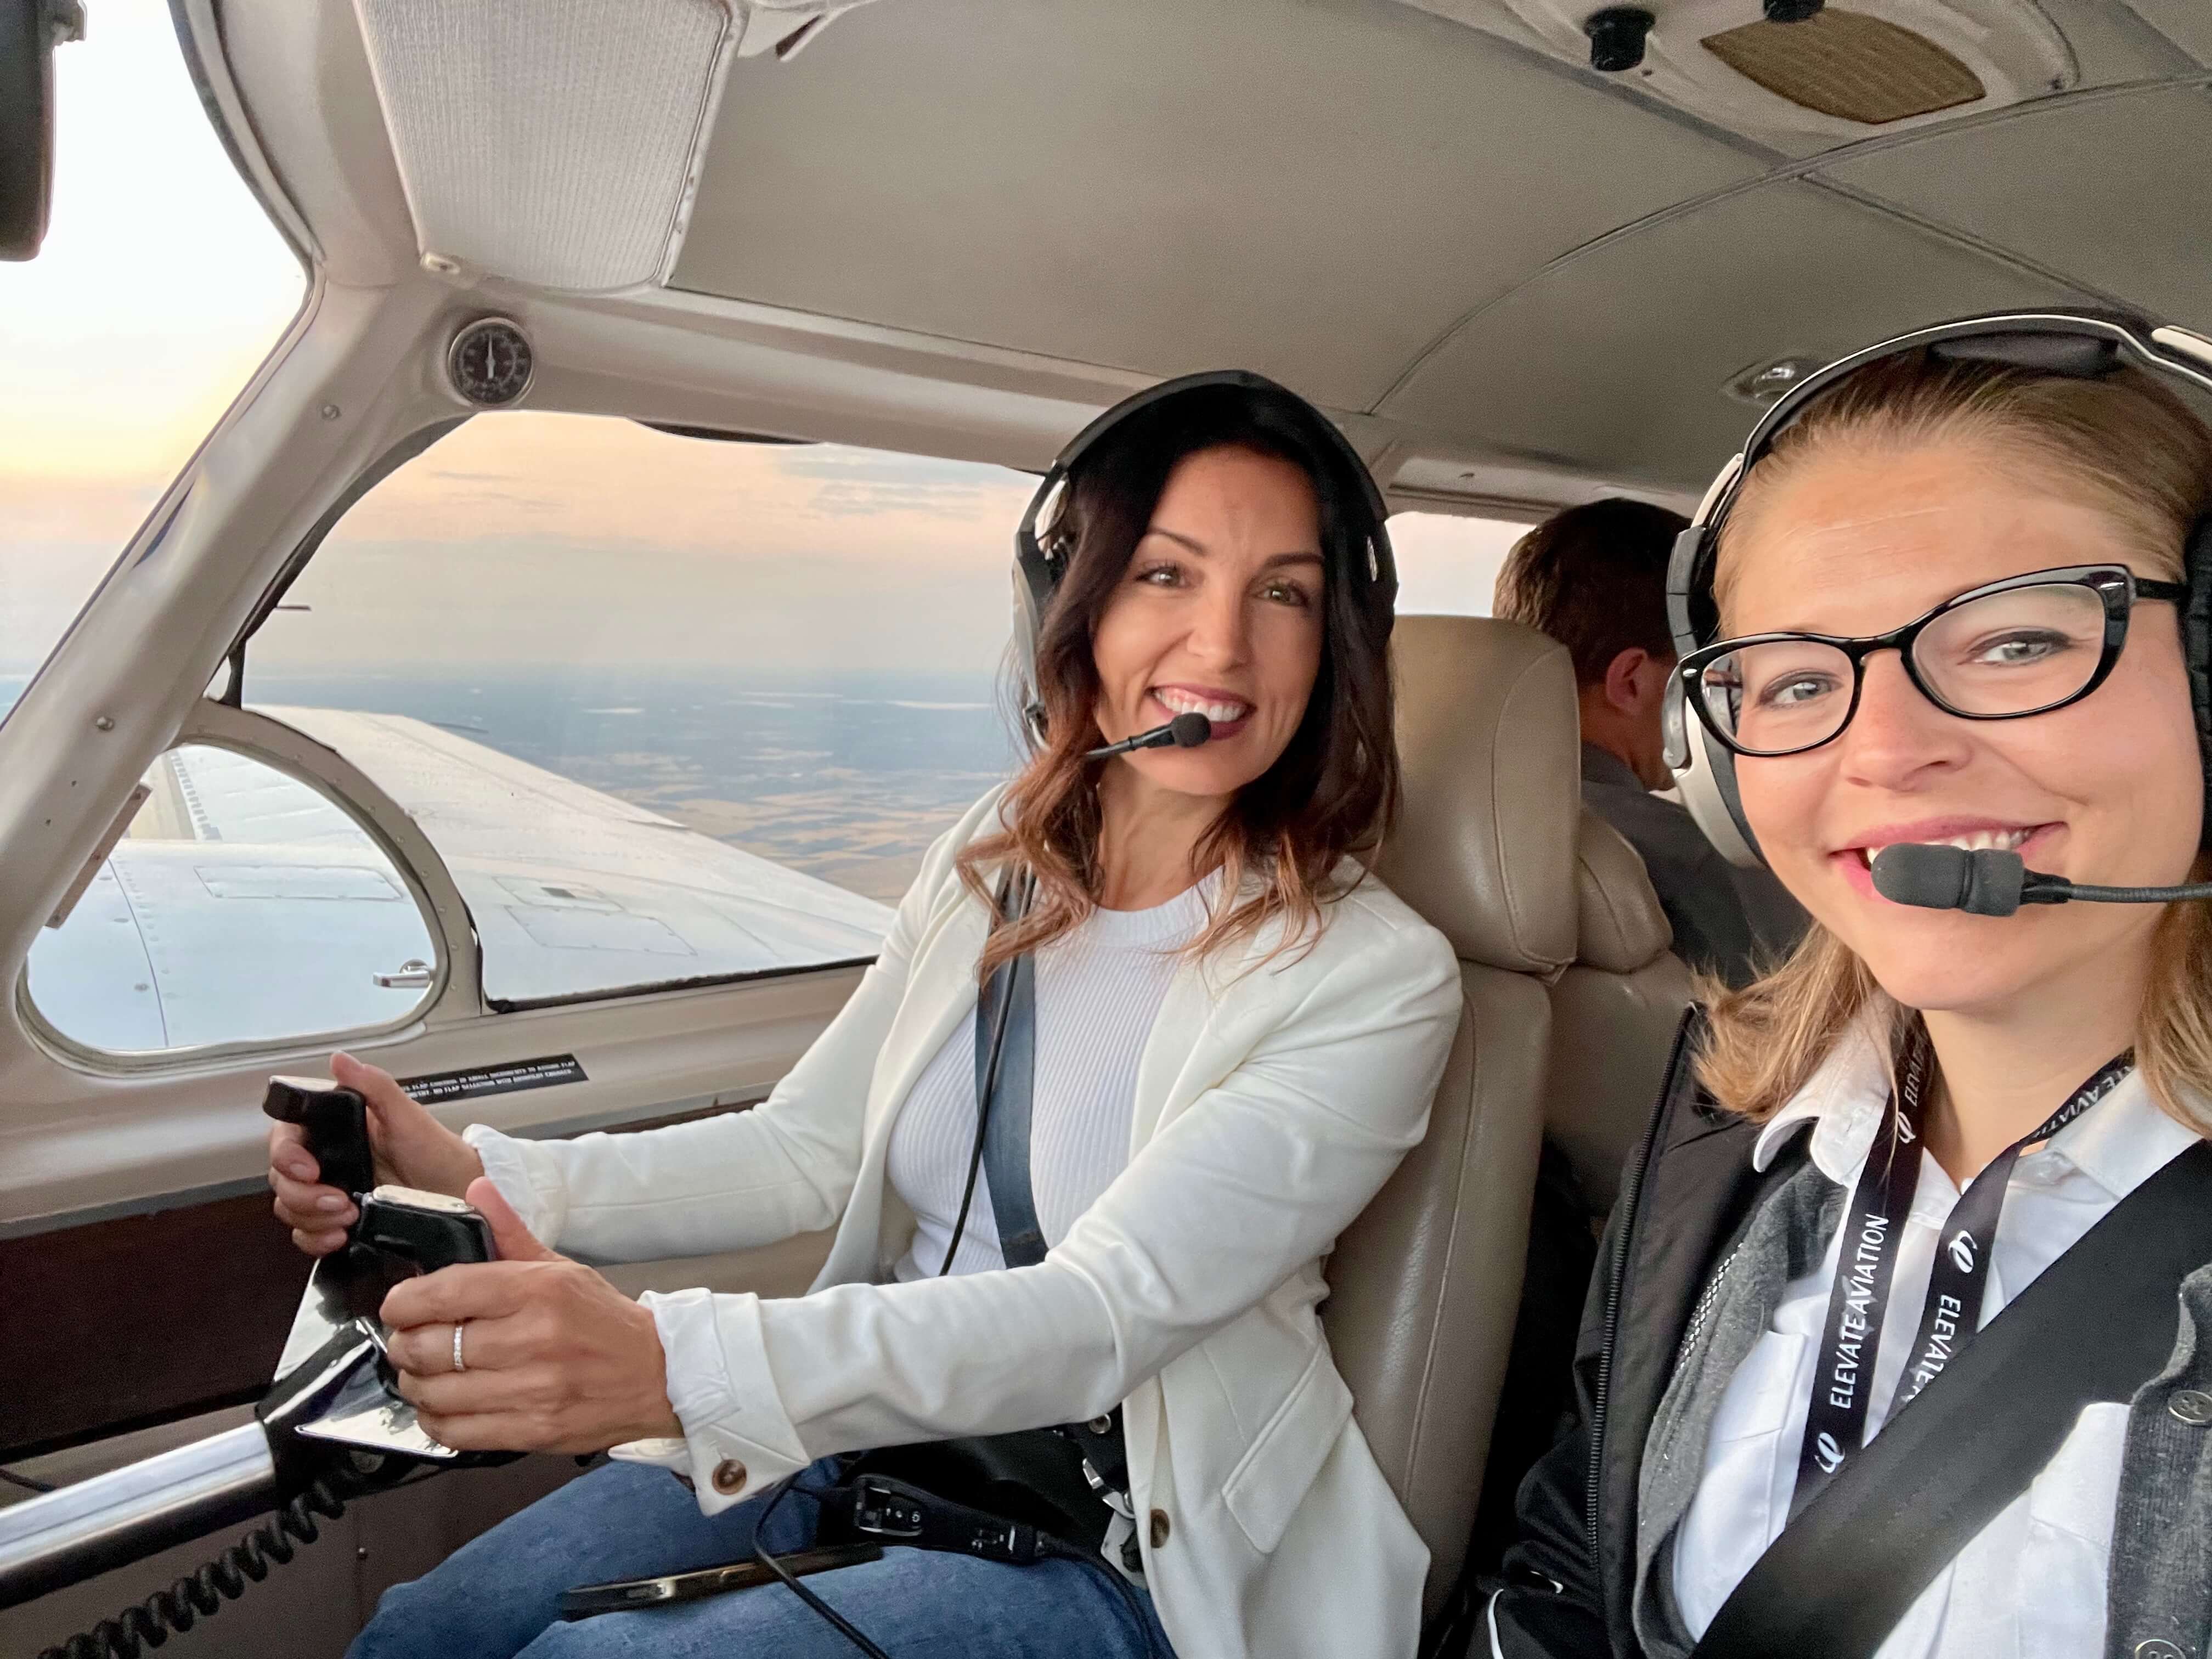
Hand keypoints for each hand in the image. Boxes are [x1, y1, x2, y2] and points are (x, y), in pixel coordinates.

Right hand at [267, 1051, 484, 1256]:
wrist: (457, 1191)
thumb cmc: (435, 1150)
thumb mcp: (407, 1115)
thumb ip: (375, 1087)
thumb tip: (341, 1060)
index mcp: (335, 1129)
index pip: (286, 1138)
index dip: (286, 1155)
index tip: (308, 1169)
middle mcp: (326, 1159)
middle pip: (282, 1179)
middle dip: (303, 1195)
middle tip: (339, 1201)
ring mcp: (330, 1191)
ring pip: (290, 1208)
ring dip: (312, 1218)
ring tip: (348, 1218)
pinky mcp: (337, 1220)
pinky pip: (306, 1234)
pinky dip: (315, 1239)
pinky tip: (338, 1237)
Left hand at [380, 1178, 682, 1453]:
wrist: (657, 1375)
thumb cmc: (603, 1321)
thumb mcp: (563, 1269)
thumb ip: (512, 1234)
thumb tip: (478, 1190)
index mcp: (539, 1289)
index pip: (445, 1291)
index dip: (404, 1301)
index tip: (398, 1305)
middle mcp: (534, 1338)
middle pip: (430, 1347)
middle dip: (404, 1345)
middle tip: (409, 1342)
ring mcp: (533, 1389)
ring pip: (435, 1393)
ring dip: (416, 1384)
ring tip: (423, 1374)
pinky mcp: (532, 1431)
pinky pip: (456, 1432)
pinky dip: (436, 1420)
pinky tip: (444, 1405)